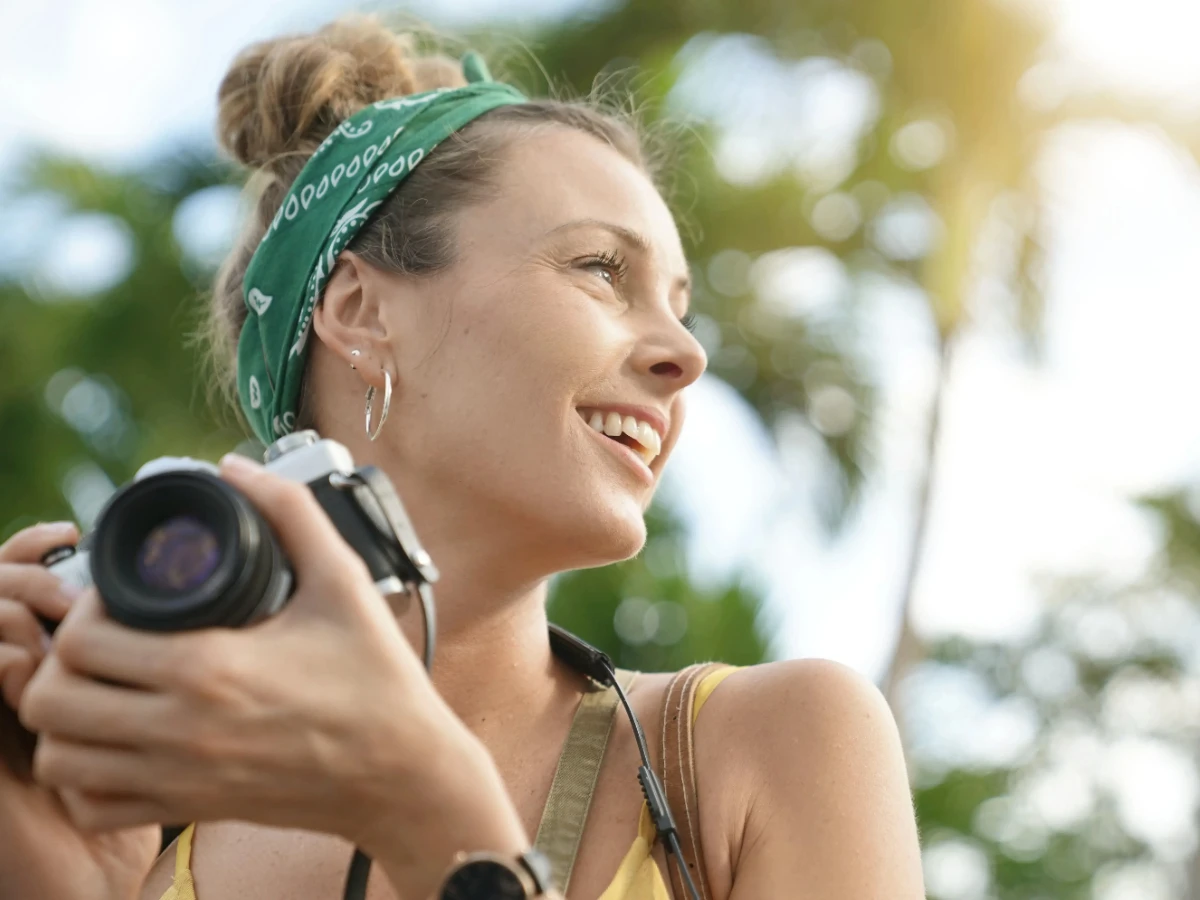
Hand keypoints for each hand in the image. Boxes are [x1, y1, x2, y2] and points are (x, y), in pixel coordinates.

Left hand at [21, 457, 527, 897]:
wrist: (401, 772)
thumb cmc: (376, 679)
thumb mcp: (343, 581)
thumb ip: (291, 512)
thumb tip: (236, 467)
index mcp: (211, 668)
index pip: (84, 642)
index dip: (83, 610)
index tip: (116, 599)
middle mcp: (181, 730)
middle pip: (52, 700)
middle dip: (63, 661)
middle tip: (102, 639)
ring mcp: (179, 778)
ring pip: (60, 758)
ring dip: (67, 717)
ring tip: (104, 686)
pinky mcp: (188, 809)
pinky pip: (93, 806)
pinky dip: (86, 775)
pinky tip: (119, 742)